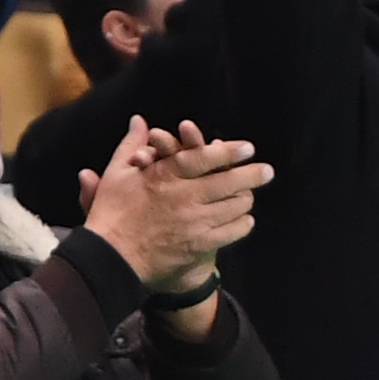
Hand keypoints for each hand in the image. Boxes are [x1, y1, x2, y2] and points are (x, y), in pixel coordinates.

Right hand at [83, 119, 266, 294]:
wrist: (110, 259)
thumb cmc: (111, 215)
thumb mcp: (116, 175)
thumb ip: (131, 144)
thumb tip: (139, 120)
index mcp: (166, 175)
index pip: (204, 157)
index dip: (230, 152)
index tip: (248, 148)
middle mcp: (185, 196)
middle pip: (229, 181)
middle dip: (252, 175)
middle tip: (267, 171)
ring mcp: (195, 222)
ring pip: (234, 206)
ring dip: (245, 199)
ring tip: (250, 196)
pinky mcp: (200, 245)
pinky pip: (232, 231)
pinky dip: (242, 224)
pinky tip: (244, 220)